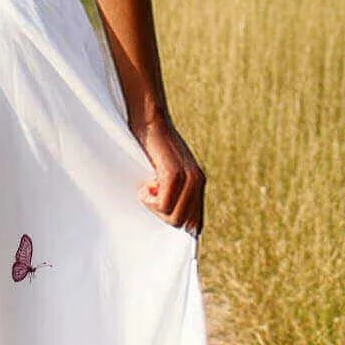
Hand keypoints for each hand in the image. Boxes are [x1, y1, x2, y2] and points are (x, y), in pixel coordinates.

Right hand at [133, 112, 205, 235]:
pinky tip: (145, 182)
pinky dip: (148, 199)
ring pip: (174, 217)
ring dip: (154, 207)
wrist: (148, 120)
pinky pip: (163, 205)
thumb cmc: (151, 147)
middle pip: (182, 224)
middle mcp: (198, 182)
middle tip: (151, 192)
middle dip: (161, 215)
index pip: (196, 224)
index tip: (158, 206)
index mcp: (198, 183)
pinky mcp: (175, 174)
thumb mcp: (167, 172)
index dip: (175, 222)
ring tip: (148, 186)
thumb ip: (176, 193)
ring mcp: (189, 178)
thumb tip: (178, 222)